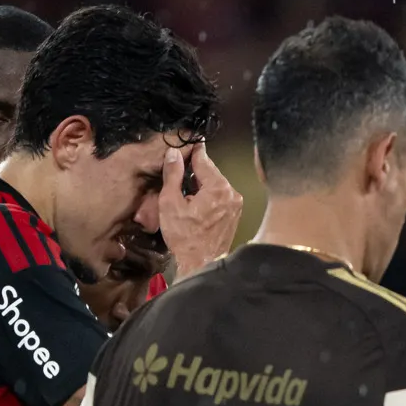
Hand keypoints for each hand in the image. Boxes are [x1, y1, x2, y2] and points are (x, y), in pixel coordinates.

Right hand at [158, 143, 242, 281]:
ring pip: (215, 183)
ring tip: (184, 191)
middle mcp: (232, 193)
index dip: (191, 151)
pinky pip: (220, 195)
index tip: (184, 142)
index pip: (203, 160)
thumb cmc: (184, 236)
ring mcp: (236, 204)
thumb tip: (174, 153)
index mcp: (218, 188)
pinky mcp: (235, 213)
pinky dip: (207, 194)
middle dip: (194, 170)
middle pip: (210, 171)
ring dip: (200, 183)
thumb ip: (172, 175)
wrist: (200, 263)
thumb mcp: (170, 202)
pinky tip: (194, 202)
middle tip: (177, 170)